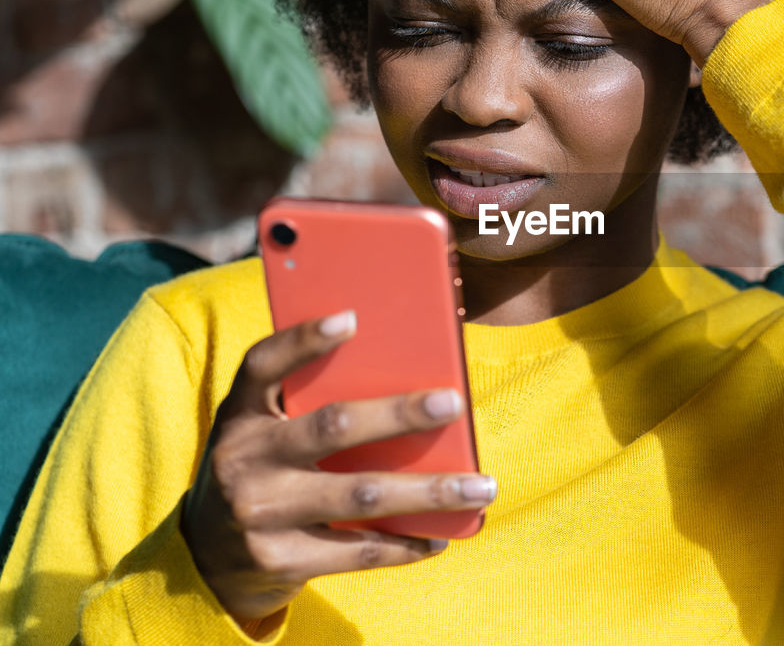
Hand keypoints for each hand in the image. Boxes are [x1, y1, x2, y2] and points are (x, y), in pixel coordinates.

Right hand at [180, 311, 496, 625]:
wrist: (206, 561)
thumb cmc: (261, 472)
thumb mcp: (262, 432)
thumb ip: (306, 403)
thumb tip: (408, 379)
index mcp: (239, 415)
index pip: (262, 364)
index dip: (303, 340)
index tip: (352, 319)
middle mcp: (243, 459)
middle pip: (331, 426)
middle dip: (399, 414)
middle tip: (452, 403)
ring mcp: (259, 513)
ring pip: (360, 494)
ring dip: (429, 491)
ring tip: (481, 486)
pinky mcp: (279, 560)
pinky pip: (357, 550)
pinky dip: (405, 543)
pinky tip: (441, 534)